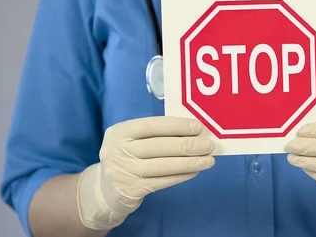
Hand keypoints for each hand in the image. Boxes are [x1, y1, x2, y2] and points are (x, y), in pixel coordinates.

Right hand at [77, 116, 214, 229]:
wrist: (107, 189)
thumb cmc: (128, 157)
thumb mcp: (133, 140)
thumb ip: (156, 133)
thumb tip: (193, 131)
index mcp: (119, 131)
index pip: (152, 125)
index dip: (177, 126)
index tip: (198, 127)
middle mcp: (118, 150)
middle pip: (159, 146)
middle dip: (188, 145)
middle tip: (209, 145)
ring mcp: (123, 171)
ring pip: (163, 165)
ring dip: (190, 162)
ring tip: (208, 160)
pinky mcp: (131, 190)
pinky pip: (163, 181)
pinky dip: (182, 175)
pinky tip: (195, 171)